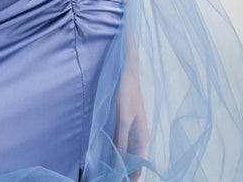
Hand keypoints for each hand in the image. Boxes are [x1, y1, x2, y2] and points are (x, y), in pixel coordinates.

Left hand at [114, 60, 148, 181]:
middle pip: (130, 162)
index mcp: (141, 139)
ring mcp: (129, 130)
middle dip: (120, 171)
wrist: (125, 71)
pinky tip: (102, 154)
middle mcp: (136, 137)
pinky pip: (118, 142)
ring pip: (123, 153)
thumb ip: (121, 141)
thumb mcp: (123, 119)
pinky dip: (111, 150)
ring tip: (101, 171)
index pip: (137, 167)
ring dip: (114, 161)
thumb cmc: (127, 93)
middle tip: (104, 177)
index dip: (128, 177)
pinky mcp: (121, 123)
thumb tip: (117, 164)